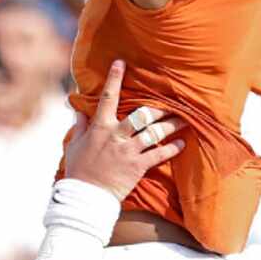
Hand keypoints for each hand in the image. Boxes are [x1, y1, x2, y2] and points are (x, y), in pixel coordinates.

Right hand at [64, 60, 185, 201]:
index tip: (121, 63)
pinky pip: (159, 154)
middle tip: (173, 101)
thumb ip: (81, 125)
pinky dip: (172, 149)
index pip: (108, 98)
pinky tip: (182, 144)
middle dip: (159, 106)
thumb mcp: (75, 145)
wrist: (85, 196)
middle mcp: (116, 135)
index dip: (114, 79)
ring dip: (172, 125)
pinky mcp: (137, 166)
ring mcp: (128, 150)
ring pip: (155, 132)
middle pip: (142, 114)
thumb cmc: (79, 170)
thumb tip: (79, 108)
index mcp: (100, 127)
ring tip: (185, 120)